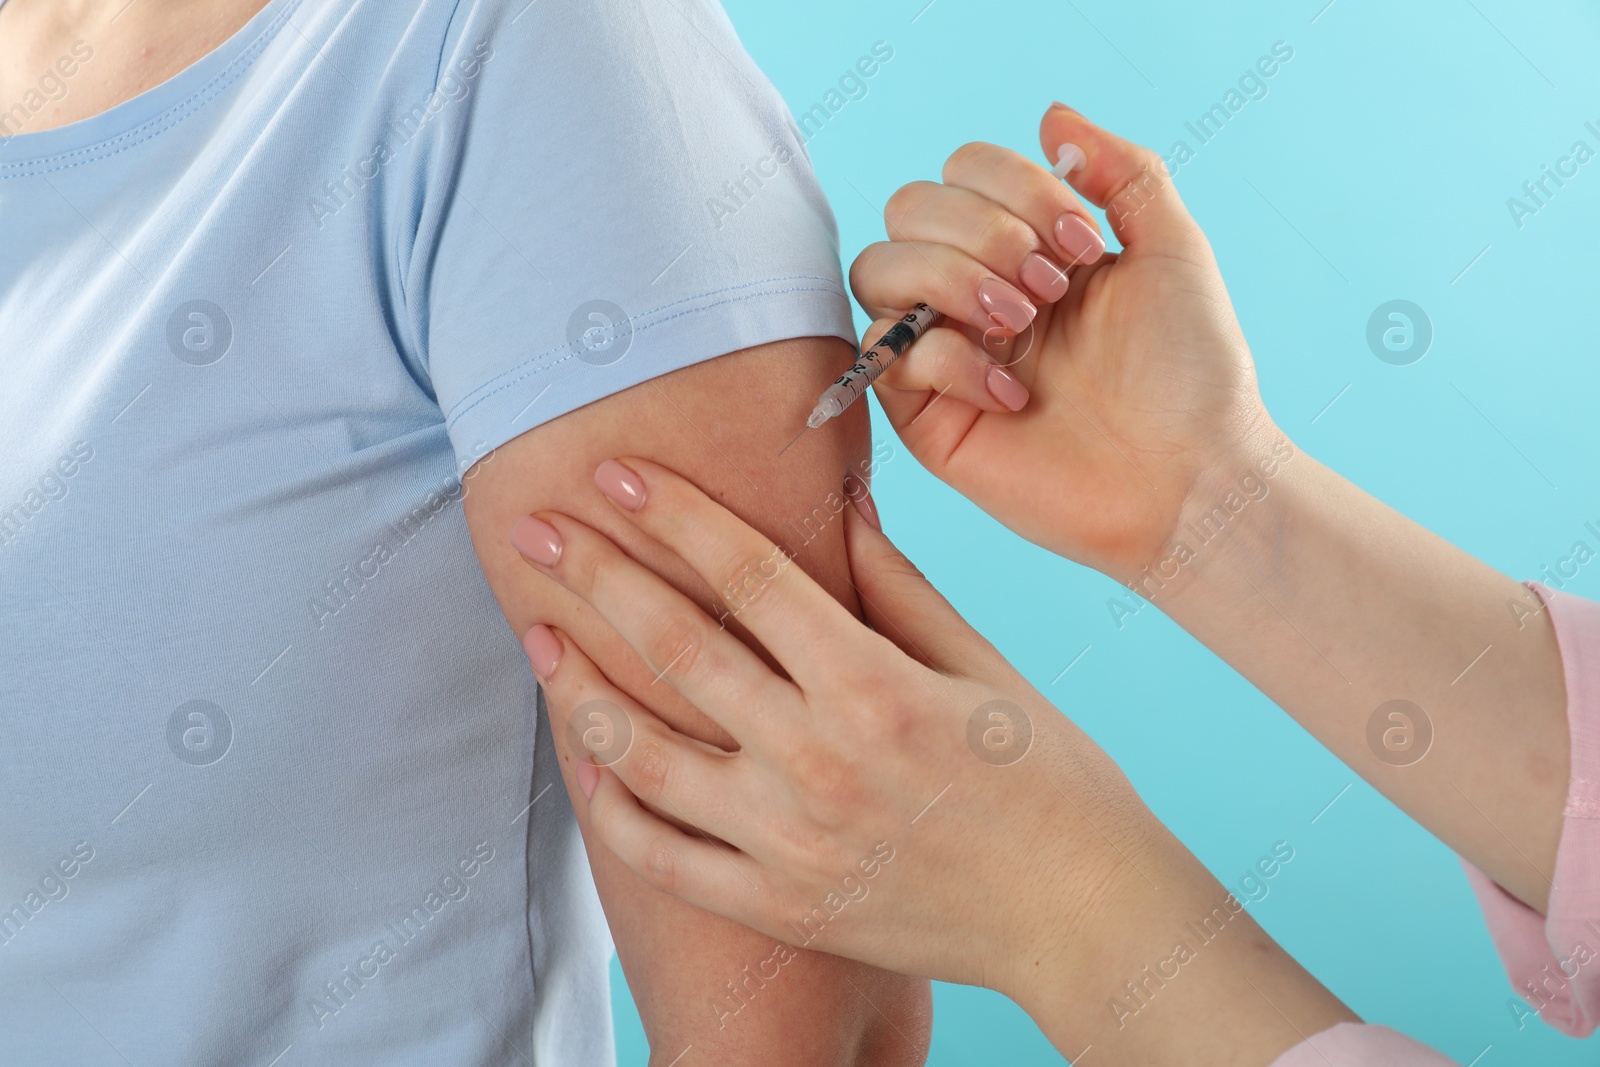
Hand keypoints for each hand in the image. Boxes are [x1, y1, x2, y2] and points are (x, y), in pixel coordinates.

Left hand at [511, 459, 1353, 1064]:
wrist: (1082, 916)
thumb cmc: (1050, 780)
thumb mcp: (982, 667)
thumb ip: (898, 587)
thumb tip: (839, 504)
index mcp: (874, 687)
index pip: (750, 576)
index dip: (675, 515)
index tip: (619, 472)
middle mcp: (819, 761)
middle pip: (680, 648)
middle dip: (598, 576)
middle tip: (536, 527)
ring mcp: (791, 842)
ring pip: (650, 756)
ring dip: (582, 689)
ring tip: (539, 636)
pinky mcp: (781, 905)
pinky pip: (668, 857)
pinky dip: (615, 808)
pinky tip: (586, 759)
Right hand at [848, 103, 1273, 583]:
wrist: (1191, 479)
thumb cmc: (1190, 374)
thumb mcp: (1172, 246)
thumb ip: (1122, 169)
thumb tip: (1050, 114)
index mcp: (1026, 248)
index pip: (962, 171)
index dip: (1013, 187)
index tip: (1084, 245)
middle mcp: (976, 291)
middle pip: (907, 207)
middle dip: (980, 230)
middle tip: (1051, 288)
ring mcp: (946, 352)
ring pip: (876, 268)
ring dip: (950, 278)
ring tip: (1022, 324)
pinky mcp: (927, 418)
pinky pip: (887, 353)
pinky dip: (949, 359)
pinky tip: (1014, 395)